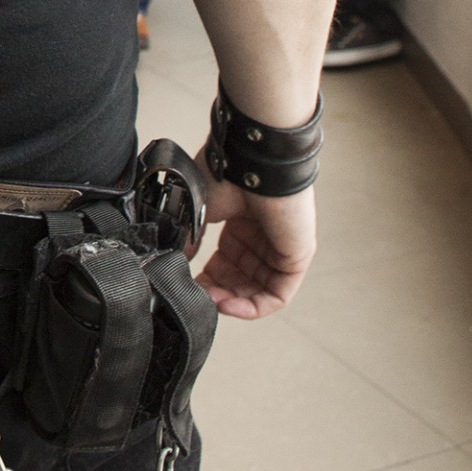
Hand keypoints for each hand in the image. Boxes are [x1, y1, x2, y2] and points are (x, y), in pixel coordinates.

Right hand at [192, 149, 315, 318]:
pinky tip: (228, 305)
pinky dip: (253, 307)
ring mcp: (280, 248)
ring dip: (233, 302)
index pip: (225, 263)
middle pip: (240, 280)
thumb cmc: (226, 174)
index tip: (187, 285)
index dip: (206, 278)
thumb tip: (175, 263)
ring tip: (211, 303)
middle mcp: (260, 237)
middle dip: (217, 293)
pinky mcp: (296, 258)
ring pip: (257, 291)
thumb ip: (188, 239)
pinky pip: (277, 295)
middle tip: (198, 297)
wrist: (251, 163)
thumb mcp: (197, 209)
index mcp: (239, 224)